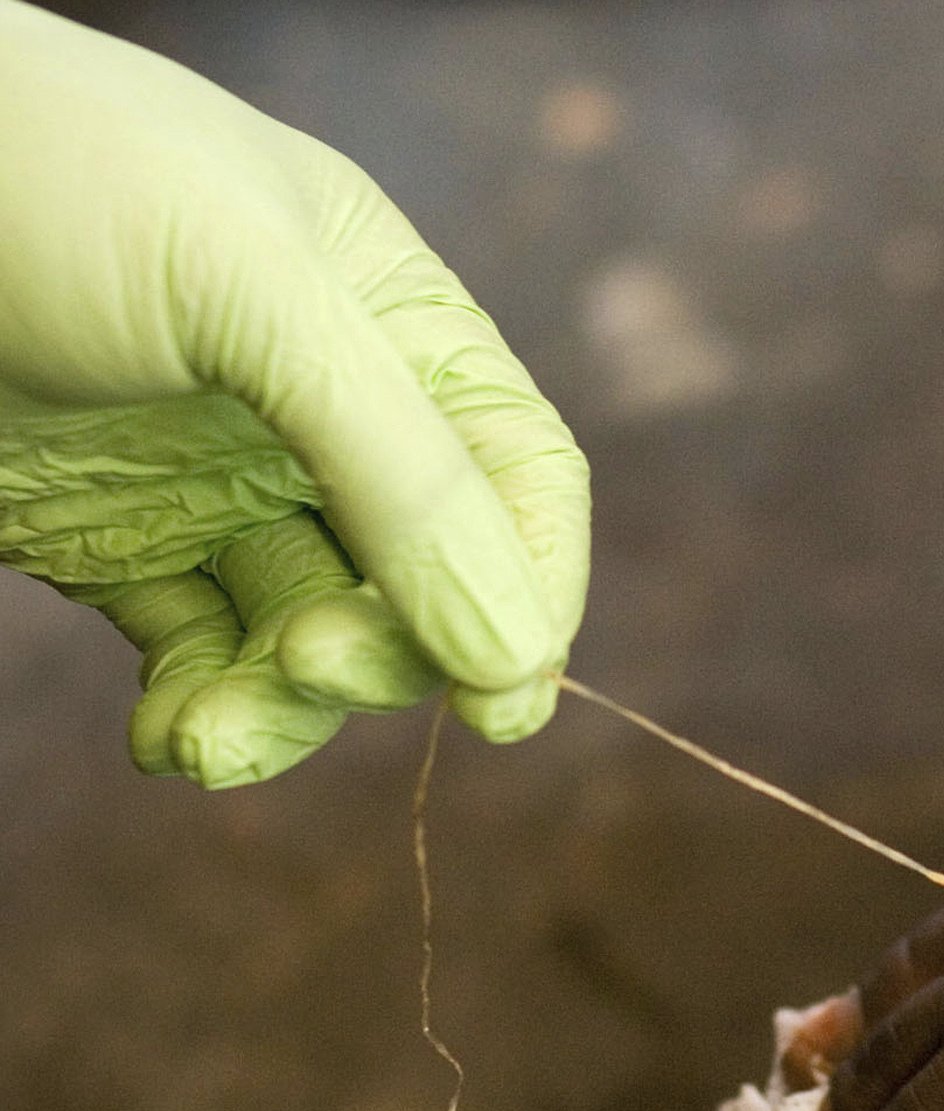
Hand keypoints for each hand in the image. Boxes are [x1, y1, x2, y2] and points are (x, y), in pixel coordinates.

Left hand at [0, 3, 589, 786]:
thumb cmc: (53, 178)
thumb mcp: (256, 298)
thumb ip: (398, 469)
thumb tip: (514, 654)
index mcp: (397, 326)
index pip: (519, 476)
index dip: (533, 587)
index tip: (504, 696)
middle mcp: (329, 415)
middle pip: (424, 577)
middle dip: (385, 647)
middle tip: (310, 665)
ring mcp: (226, 484)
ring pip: (310, 634)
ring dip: (283, 709)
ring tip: (208, 740)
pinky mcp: (123, 544)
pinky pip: (200, 654)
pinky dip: (201, 710)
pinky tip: (171, 738)